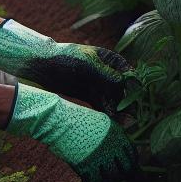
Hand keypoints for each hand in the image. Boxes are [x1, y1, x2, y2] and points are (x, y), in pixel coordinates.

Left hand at [0, 19, 131, 112]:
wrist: (43, 66)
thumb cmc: (66, 58)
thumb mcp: (87, 64)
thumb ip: (106, 74)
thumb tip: (124, 83)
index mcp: (111, 60)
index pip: (129, 73)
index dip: (135, 87)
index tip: (137, 99)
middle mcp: (108, 73)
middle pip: (124, 90)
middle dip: (128, 103)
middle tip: (133, 116)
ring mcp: (100, 85)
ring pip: (114, 100)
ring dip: (120, 111)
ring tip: (124, 123)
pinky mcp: (90, 96)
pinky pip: (103, 106)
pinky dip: (109, 114)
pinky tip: (113, 123)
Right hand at [5, 83, 139, 181]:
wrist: (57, 120)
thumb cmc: (75, 119)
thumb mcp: (99, 121)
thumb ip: (111, 135)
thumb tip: (117, 149)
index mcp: (117, 134)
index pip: (132, 156)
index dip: (129, 165)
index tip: (125, 169)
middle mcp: (113, 146)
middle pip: (125, 170)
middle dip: (120, 175)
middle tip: (112, 177)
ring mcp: (100, 157)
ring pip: (111, 178)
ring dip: (105, 180)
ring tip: (97, 176)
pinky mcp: (87, 166)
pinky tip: (86, 178)